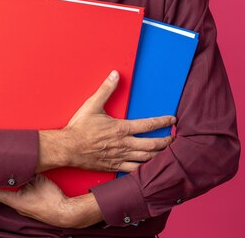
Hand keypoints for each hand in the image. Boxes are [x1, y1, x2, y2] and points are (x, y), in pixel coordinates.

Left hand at [0, 174, 102, 227]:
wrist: (66, 212)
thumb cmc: (52, 200)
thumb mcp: (38, 180)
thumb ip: (26, 171)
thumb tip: (19, 162)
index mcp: (14, 200)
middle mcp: (16, 205)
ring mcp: (22, 206)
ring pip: (7, 193)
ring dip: (1, 184)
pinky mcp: (29, 205)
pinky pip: (16, 194)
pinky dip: (11, 187)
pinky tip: (15, 180)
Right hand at [39, 70, 175, 172]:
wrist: (68, 148)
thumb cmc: (80, 127)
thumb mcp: (92, 104)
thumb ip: (106, 89)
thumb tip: (115, 74)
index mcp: (121, 128)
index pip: (148, 125)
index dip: (163, 122)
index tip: (173, 120)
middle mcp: (124, 144)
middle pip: (152, 145)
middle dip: (167, 142)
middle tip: (176, 139)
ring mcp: (120, 157)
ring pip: (146, 159)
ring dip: (160, 156)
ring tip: (169, 153)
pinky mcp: (114, 166)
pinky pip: (134, 170)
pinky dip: (145, 169)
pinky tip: (151, 168)